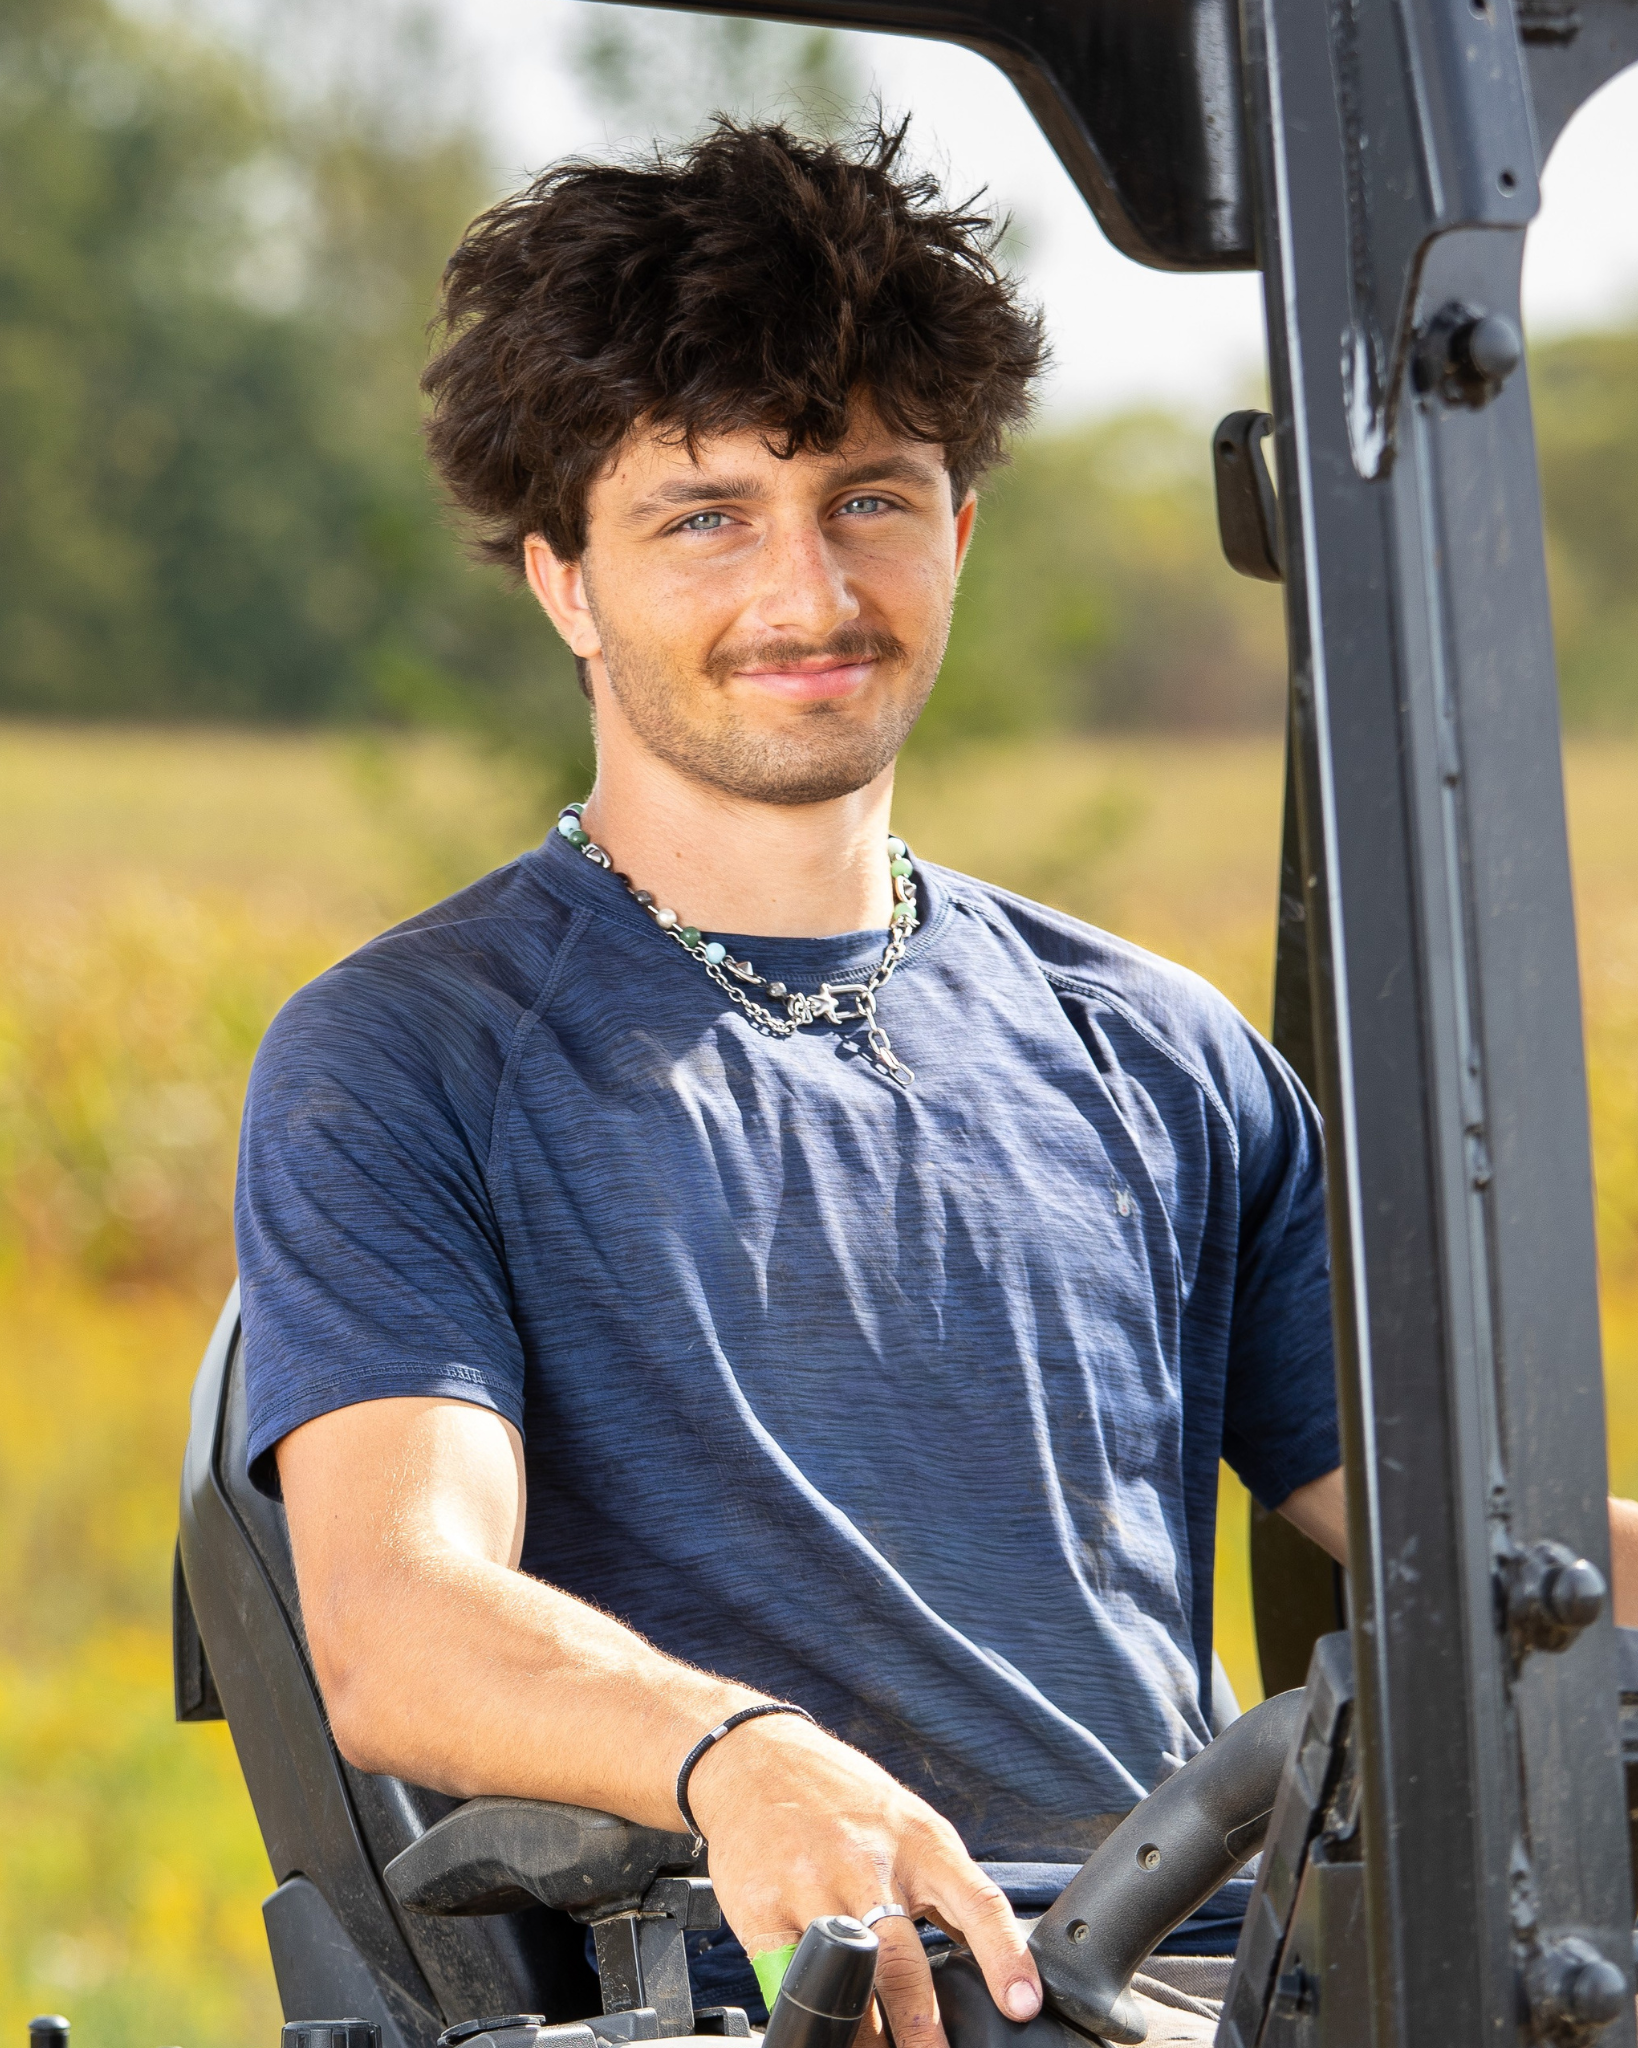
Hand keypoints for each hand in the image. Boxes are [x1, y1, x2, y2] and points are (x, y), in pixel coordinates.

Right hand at [686, 1715, 1040, 2047]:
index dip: (1003, 1956)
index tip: (1021, 2005)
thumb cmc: (842, 1798)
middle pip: (902, 1963)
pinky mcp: (761, 1910)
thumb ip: (945, 1889)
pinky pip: (788, 1981)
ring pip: (845, 1982)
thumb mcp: (908, 1825)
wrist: (754, 1759)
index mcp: (917, 1842)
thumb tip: (995, 1960)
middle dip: (922, 2027)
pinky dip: (807, 2010)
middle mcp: (865, 1864)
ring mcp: (809, 1887)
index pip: (975, 1900)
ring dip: (866, 2036)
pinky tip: (819, 2025)